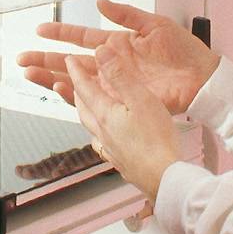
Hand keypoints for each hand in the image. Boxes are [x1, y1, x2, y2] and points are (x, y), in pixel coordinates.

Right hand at [17, 0, 218, 114]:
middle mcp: (111, 63)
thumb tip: (103, 3)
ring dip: (52, 77)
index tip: (41, 30)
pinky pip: (93, 97)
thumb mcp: (154, 24)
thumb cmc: (185, 52)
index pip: (82, 36)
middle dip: (46, 59)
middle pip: (72, 61)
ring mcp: (114, 82)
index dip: (61, 33)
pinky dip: (74, 95)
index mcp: (118, 43)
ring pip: (76, 80)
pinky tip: (59, 90)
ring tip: (31, 75)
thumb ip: (126, 14)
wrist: (203, 78)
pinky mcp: (122, 98)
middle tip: (24, 58)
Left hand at [64, 53, 179, 202]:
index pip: (84, 87)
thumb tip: (101, 54)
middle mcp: (102, 132)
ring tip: (87, 105)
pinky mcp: (120, 161)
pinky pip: (101, 141)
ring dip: (85, 110)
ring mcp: (110, 149)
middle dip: (76, 90)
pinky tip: (106, 136)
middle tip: (74, 79)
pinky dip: (99, 131)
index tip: (69, 60)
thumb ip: (120, 76)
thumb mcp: (141, 99)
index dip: (76, 71)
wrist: (164, 179)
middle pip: (82, 107)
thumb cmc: (156, 141)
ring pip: (90, 125)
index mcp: (105, 114)